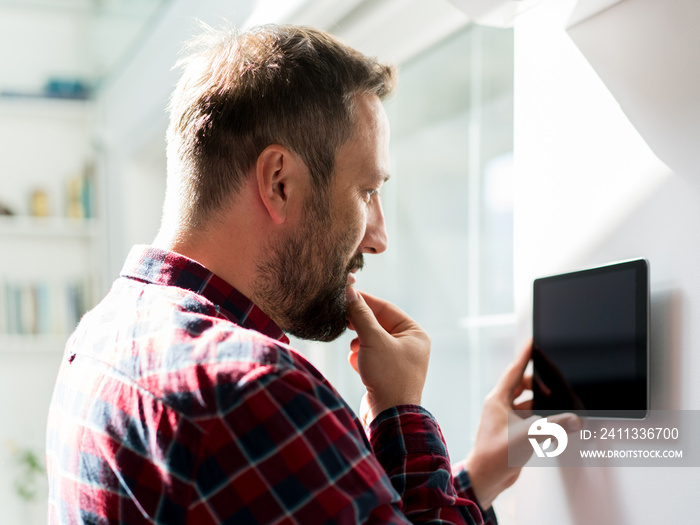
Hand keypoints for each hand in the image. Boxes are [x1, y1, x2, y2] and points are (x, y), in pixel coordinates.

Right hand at [345, 288, 430, 425]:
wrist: (389, 417)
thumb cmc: (388, 376)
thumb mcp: (372, 340)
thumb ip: (360, 315)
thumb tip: (350, 292)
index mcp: (415, 334)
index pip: (386, 308)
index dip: (365, 300)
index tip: (345, 293)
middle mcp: (410, 345)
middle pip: (379, 324)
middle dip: (361, 325)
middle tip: (342, 318)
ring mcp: (399, 360)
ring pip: (373, 340)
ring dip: (360, 343)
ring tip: (355, 350)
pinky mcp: (387, 373)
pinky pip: (371, 356)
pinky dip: (361, 357)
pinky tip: (357, 364)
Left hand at [465, 340, 581, 508]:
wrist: (486, 478)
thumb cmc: (496, 455)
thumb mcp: (528, 436)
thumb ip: (553, 426)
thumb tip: (575, 419)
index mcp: (498, 400)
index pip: (514, 371)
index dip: (525, 356)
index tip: (533, 342)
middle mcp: (501, 406)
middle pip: (524, 385)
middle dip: (540, 384)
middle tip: (556, 385)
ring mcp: (507, 419)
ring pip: (529, 402)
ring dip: (543, 403)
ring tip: (560, 404)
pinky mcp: (514, 432)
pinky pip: (531, 417)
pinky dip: (543, 418)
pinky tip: (555, 423)